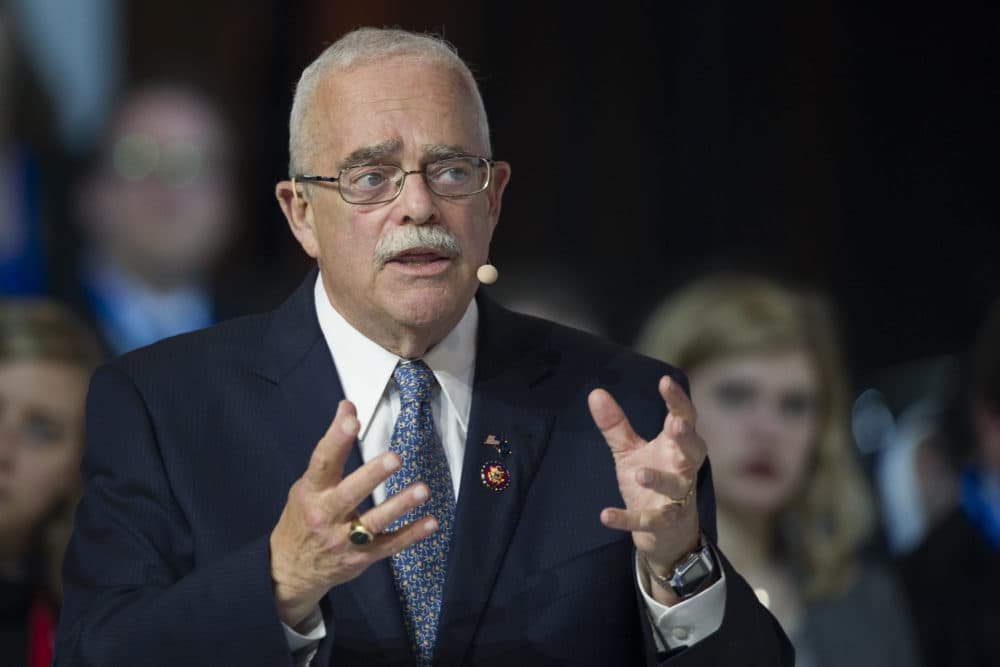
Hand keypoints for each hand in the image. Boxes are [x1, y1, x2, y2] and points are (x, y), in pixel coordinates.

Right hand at [269, 400, 437, 627]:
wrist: (289, 570)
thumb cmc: (302, 518)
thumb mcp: (307, 484)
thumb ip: (331, 450)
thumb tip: (348, 408)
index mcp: (311, 492)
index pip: (323, 462)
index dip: (336, 439)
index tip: (351, 418)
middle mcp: (325, 516)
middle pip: (349, 494)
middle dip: (372, 476)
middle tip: (394, 458)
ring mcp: (343, 540)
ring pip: (373, 523)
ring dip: (399, 506)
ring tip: (422, 489)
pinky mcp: (361, 558)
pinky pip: (389, 545)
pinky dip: (411, 535)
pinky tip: (430, 522)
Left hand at [588, 376, 705, 592]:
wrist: (664, 534)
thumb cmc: (651, 483)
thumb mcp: (630, 452)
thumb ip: (616, 425)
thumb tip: (595, 393)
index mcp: (675, 447)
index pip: (684, 418)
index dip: (677, 400)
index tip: (665, 382)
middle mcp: (682, 469)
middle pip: (694, 450)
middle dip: (687, 438)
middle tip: (676, 425)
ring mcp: (677, 499)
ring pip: (676, 487)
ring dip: (660, 480)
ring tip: (640, 473)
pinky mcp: (664, 524)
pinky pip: (649, 521)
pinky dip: (627, 519)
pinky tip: (605, 515)